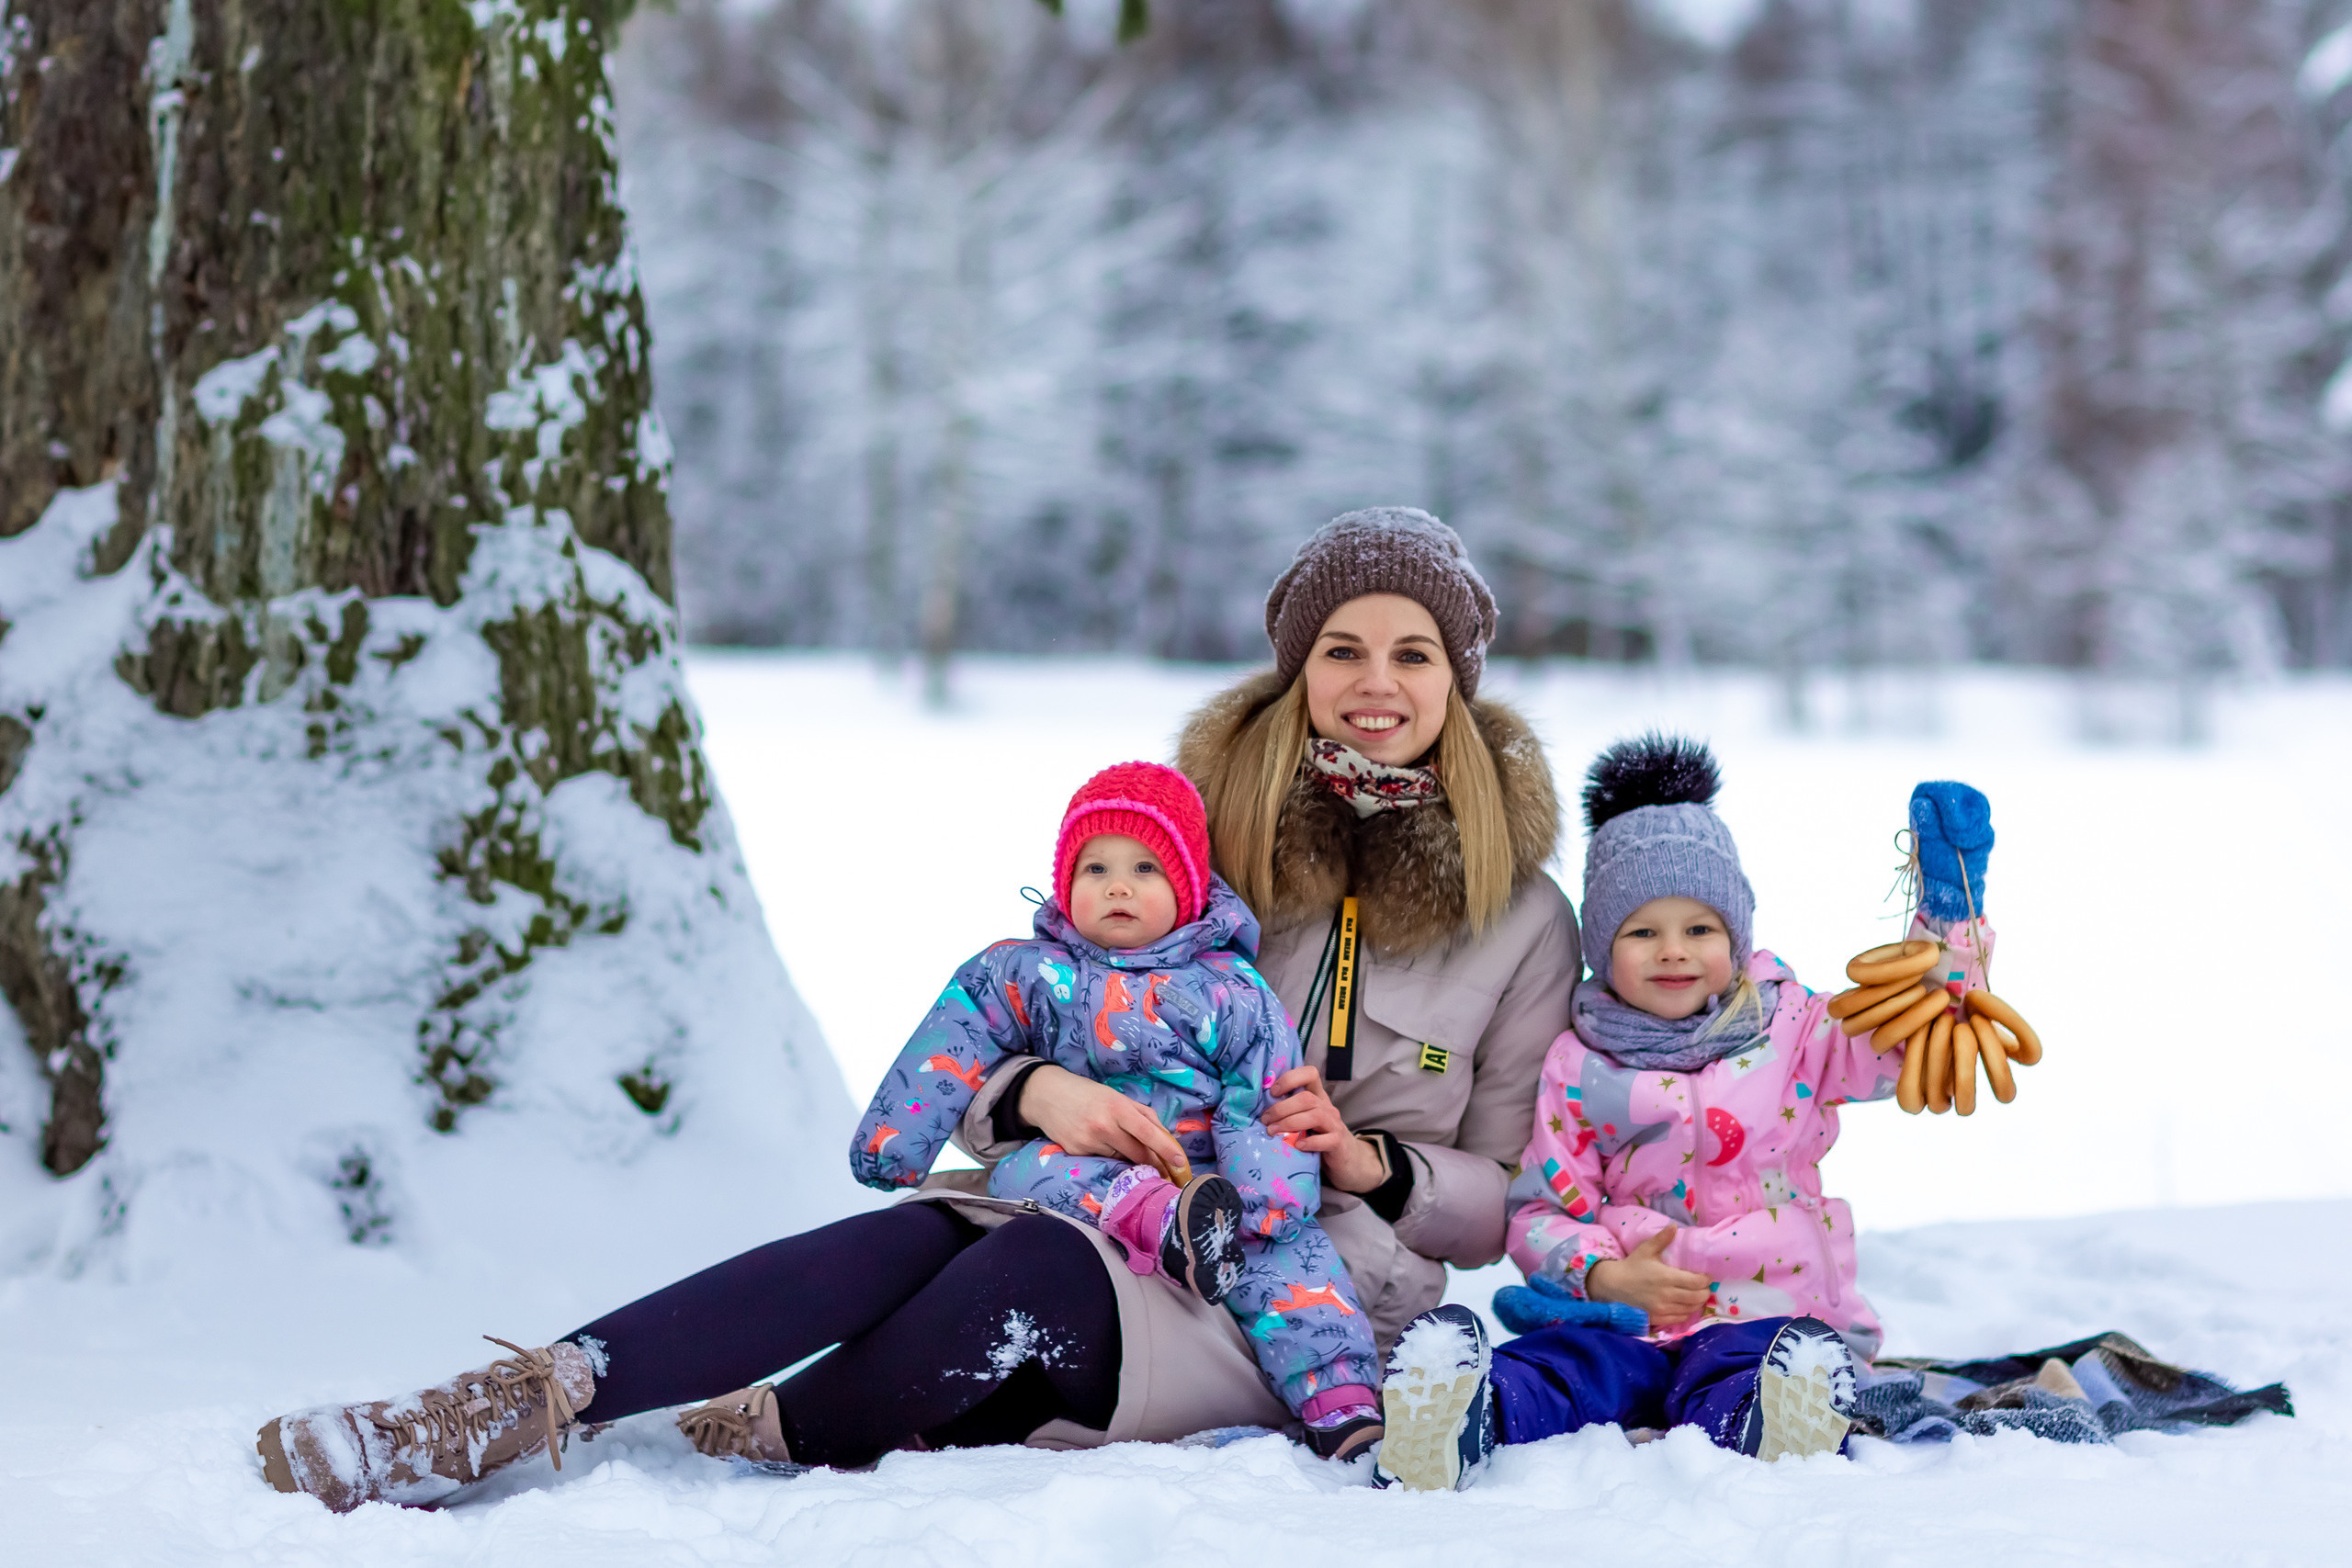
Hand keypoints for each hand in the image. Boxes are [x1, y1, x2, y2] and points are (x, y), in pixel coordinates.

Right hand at [1016, 1064, 1188, 1181]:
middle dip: (1154, 1163)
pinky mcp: (1077, 1153)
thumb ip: (1143, 1114)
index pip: (1147, 1132)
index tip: (1180, 1162)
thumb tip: (1165, 1136)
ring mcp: (1088, 1142)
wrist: (1047, 1096)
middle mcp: (1103, 1126)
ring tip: (1129, 1151)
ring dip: (1130, 1159)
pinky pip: (1103, 1160)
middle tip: (1166, 1172)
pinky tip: (1102, 1145)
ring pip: (1121, 1159)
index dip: (1166, 1149)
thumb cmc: (1088, 1095)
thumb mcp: (1117, 1097)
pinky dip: (1109, 1157)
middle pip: (1137, 1153)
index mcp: (1117, 1107)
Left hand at [1260, 1065, 1387, 1193]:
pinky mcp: (1339, 1143)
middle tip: (1265, 1120)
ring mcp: (1335, 1124)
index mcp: (1318, 1097)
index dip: (1290, 1078)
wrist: (1346, 1161)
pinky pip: (1326, 1139)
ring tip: (1273, 1132)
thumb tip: (1259, 1109)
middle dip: (1281, 1108)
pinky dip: (1310, 1142)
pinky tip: (1297, 1146)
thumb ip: (1290, 1112)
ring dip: (1289, 1123)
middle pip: (1306, 1098)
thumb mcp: (1304, 1121)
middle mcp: (1327, 1107)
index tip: (1273, 1092)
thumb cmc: (1319, 1139)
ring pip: (1314, 1115)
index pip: (1310, 1074)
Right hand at [1584, 1228, 1710, 1328]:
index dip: (1706, 1280)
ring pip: (1691, 1309)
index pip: (1696, 1282)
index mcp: (1667, 1277)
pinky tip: (1686, 1306)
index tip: (1707, 1276)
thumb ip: (1662, 1238)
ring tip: (1697, 1296)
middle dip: (1705, 1292)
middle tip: (1704, 1287)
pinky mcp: (1658, 1318)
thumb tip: (1674, 1225)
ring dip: (1697, 1303)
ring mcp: (1663, 1308)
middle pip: (1697, 1297)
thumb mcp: (1646, 1249)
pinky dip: (1687, 1312)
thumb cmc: (1632, 1266)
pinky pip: (1680, 1318)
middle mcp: (1667, 1295)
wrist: (1614, 1285)